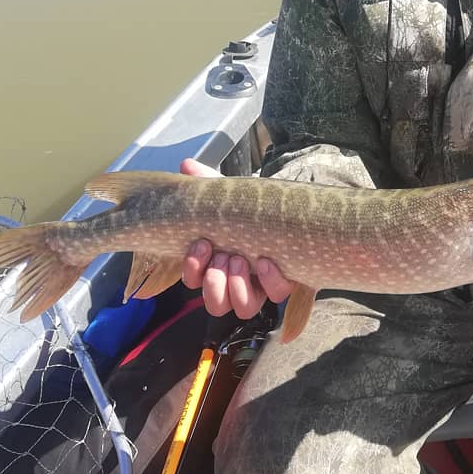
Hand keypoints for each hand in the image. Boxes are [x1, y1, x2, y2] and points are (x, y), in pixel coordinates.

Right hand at [179, 158, 294, 317]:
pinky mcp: (283, 283)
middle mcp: (234, 281)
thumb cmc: (251, 208)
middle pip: (216, 305)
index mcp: (214, 263)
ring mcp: (259, 286)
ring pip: (242, 308)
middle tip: (223, 256)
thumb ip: (207, 182)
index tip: (201, 243)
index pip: (194, 280)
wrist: (286, 209)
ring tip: (240, 260)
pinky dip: (270, 280)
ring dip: (237, 287)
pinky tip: (266, 260)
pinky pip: (276, 295)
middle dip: (214, 284)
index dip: (193, 269)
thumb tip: (186, 165)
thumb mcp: (228, 195)